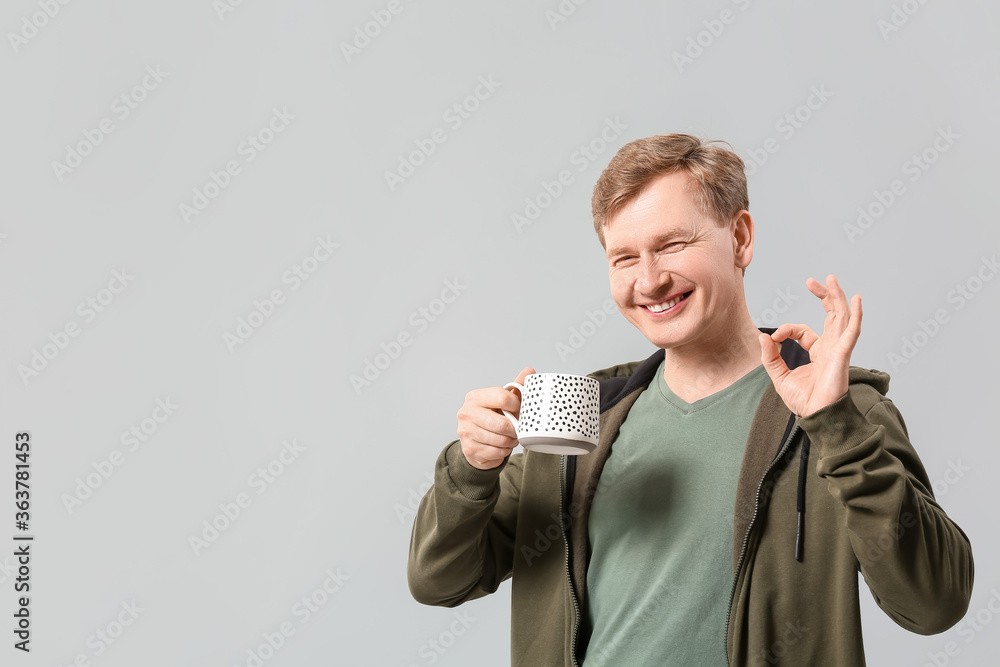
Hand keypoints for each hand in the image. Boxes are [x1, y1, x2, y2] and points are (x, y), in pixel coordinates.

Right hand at [456, 367, 535, 469]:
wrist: (475, 441)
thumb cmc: (492, 418)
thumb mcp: (502, 401)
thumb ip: (516, 386)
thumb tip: (529, 370)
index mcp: (475, 397)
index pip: (502, 397)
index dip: (516, 406)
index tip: (519, 410)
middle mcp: (467, 413)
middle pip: (502, 424)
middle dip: (515, 429)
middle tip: (518, 429)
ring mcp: (466, 432)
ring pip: (501, 440)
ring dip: (511, 441)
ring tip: (511, 437)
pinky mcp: (470, 449)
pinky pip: (497, 452)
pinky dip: (504, 451)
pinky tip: (502, 446)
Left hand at [759, 275, 861, 417]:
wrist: (816, 417)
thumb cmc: (804, 401)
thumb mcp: (780, 376)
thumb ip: (770, 356)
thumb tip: (763, 336)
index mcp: (818, 352)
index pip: (803, 331)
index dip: (787, 329)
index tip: (774, 337)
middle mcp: (831, 348)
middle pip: (831, 315)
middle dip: (824, 296)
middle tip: (812, 280)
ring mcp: (839, 350)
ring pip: (842, 317)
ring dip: (837, 297)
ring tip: (830, 280)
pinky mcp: (842, 355)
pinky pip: (852, 331)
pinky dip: (855, 315)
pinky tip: (856, 300)